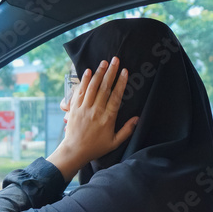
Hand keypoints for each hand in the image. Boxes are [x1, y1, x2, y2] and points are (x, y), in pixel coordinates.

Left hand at [47, 57, 137, 180]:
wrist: (74, 151)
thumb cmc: (95, 148)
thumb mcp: (114, 142)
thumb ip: (127, 130)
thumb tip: (138, 118)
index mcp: (107, 118)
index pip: (116, 96)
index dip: (121, 83)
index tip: (125, 71)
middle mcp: (96, 110)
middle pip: (104, 88)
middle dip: (111, 72)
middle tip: (115, 60)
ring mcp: (84, 108)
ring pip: (92, 87)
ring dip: (99, 73)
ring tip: (104, 62)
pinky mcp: (74, 108)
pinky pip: (80, 91)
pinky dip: (84, 80)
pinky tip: (88, 71)